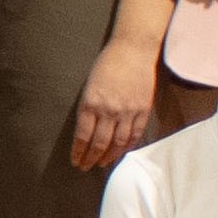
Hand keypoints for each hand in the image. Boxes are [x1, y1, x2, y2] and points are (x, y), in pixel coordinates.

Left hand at [68, 28, 163, 169]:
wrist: (133, 50)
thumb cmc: (107, 64)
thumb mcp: (89, 85)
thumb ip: (88, 108)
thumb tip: (86, 131)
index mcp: (90, 103)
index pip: (82, 136)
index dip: (78, 152)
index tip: (75, 161)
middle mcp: (108, 110)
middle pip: (99, 143)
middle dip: (90, 158)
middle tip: (86, 167)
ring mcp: (127, 111)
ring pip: (117, 143)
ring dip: (109, 157)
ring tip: (102, 164)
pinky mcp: (142, 110)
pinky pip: (135, 134)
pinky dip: (127, 146)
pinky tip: (121, 152)